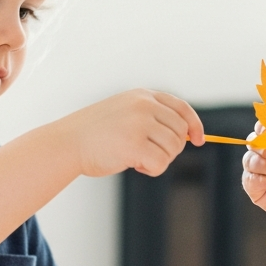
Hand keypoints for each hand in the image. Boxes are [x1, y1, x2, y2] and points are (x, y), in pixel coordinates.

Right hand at [60, 89, 203, 177]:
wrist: (66, 142)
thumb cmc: (94, 133)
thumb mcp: (124, 113)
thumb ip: (151, 118)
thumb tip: (186, 136)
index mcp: (142, 96)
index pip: (181, 108)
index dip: (194, 125)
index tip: (199, 140)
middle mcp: (144, 106)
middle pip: (180, 132)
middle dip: (171, 149)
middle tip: (149, 155)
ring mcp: (140, 124)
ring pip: (172, 149)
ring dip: (159, 160)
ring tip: (135, 158)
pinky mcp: (135, 145)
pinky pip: (161, 163)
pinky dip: (151, 169)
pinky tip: (133, 165)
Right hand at [241, 127, 265, 249]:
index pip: (263, 129)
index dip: (262, 127)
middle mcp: (265, 154)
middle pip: (252, 143)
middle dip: (261, 147)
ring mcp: (259, 171)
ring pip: (249, 161)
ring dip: (264, 166)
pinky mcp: (255, 189)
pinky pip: (250, 180)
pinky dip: (263, 180)